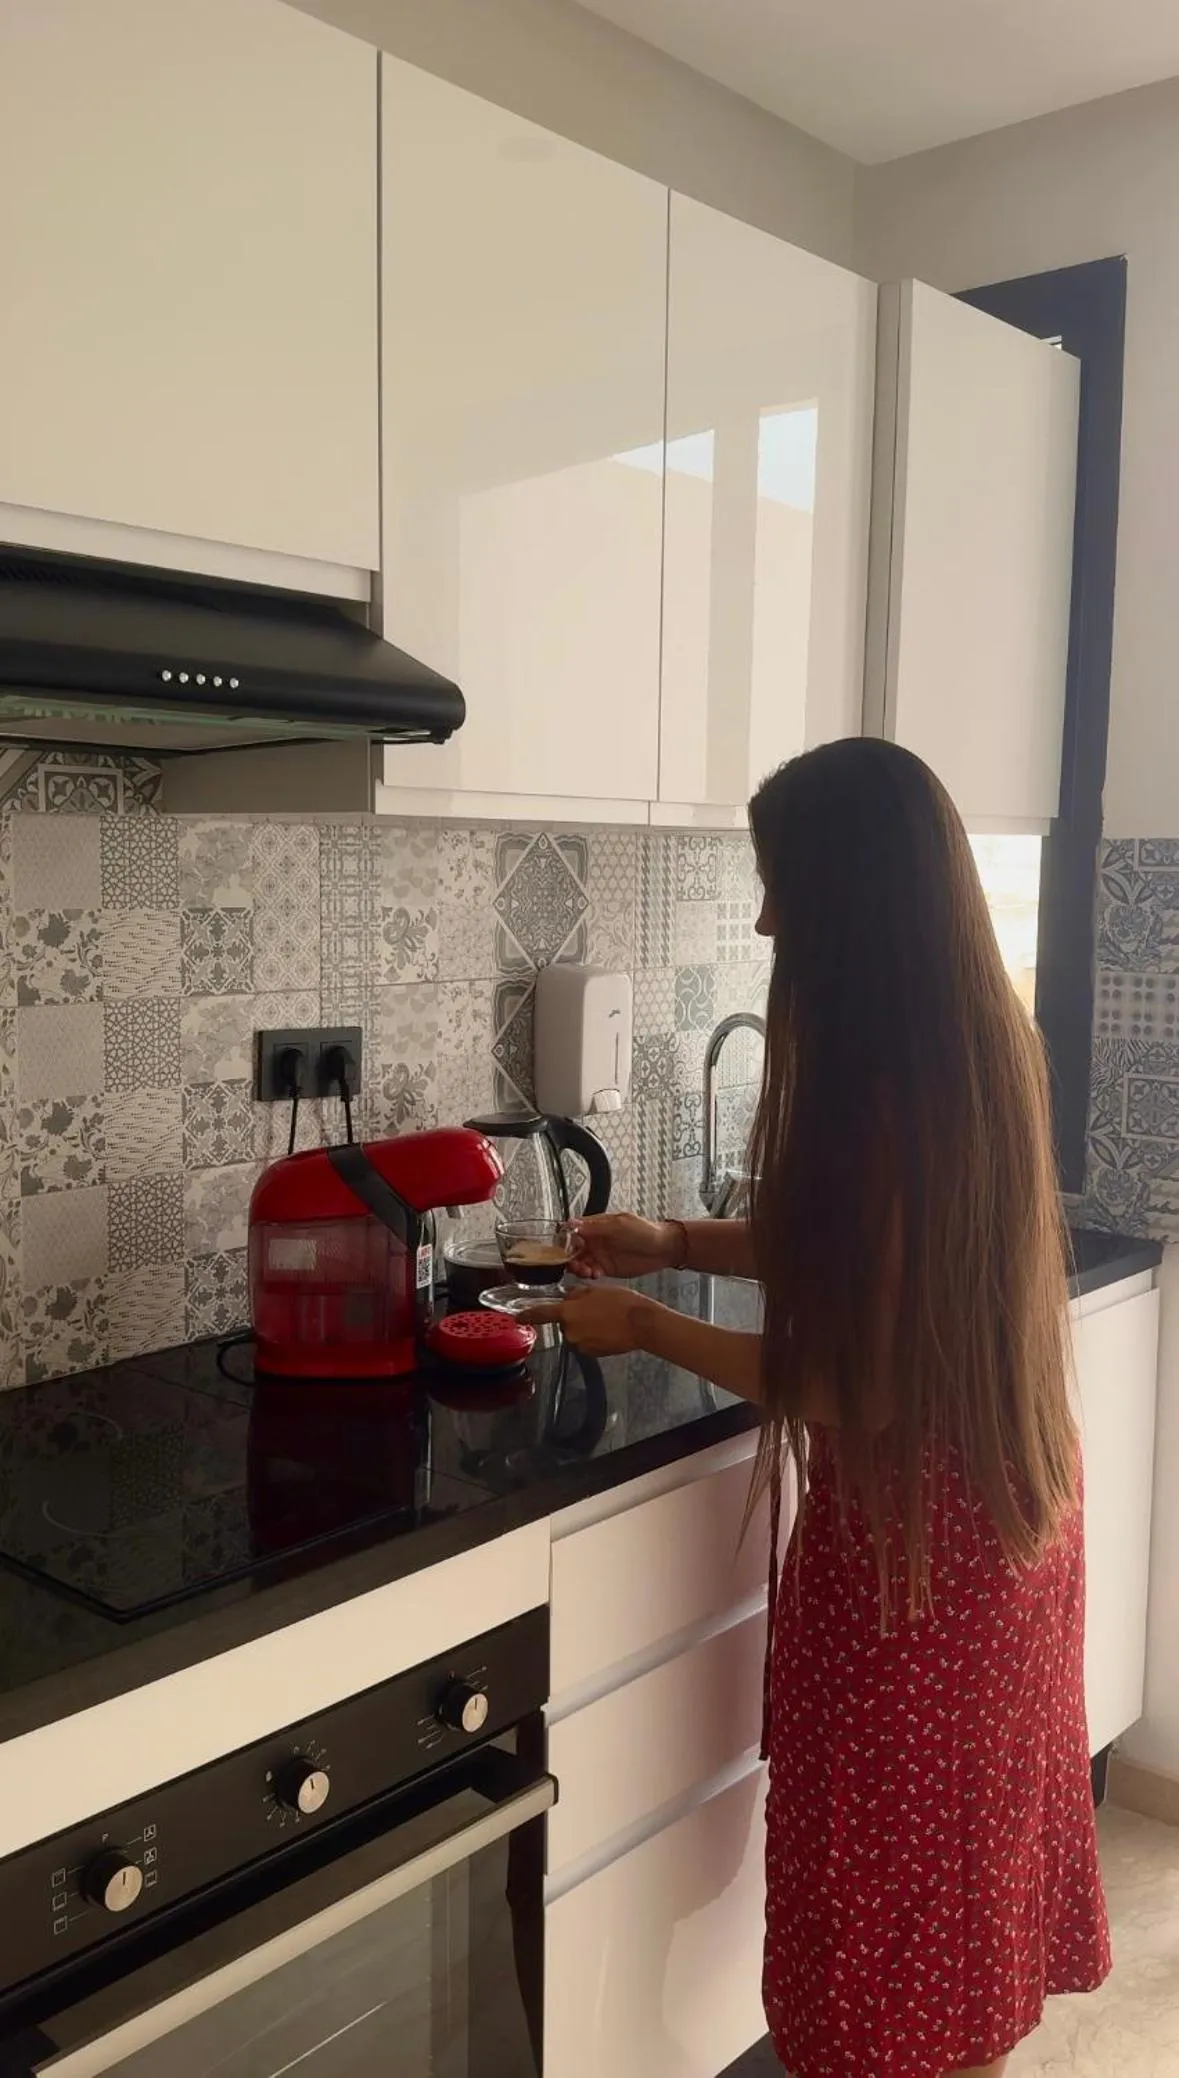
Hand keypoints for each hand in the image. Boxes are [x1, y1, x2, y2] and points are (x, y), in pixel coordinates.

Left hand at [523, 1284, 658, 1357]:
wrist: (641, 1324)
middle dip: (575, 1316)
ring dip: (585, 1326)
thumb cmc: (621, 1303)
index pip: (541, 1314)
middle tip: (594, 1308)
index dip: (527, 1315)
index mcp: (568, 1312)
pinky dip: (594, 1336)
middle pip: (564, 1322)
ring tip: (605, 1318)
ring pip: (577, 1332)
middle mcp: (570, 1331)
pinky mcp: (592, 1353)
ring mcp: (581, 1344)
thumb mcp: (596, 1290)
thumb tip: (570, 1299)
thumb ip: (577, 1294)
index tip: (517, 1317)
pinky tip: (609, 1328)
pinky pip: (587, 1342)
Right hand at [567, 1213, 680, 1280]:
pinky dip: (589, 1275)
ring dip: (578, 1268)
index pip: (572, 1232)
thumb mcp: (619, 1225)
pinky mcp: (606, 1269)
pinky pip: (591, 1273)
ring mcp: (600, 1255)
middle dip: (569, 1257)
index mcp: (596, 1226)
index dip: (565, 1241)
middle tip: (574, 1263)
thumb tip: (571, 1222)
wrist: (663, 1249)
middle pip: (572, 1250)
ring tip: (586, 1271)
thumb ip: (595, 1226)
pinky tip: (595, 1274)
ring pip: (580, 1263)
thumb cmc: (645, 1231)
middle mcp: (595, 1240)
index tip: (565, 1248)